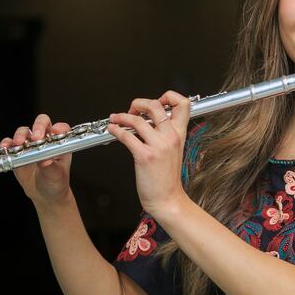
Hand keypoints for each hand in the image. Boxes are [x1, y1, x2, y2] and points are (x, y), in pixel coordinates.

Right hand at [0, 114, 72, 207]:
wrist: (44, 195)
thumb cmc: (56, 182)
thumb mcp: (56, 175)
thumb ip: (51, 167)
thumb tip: (45, 161)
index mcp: (59, 143)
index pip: (61, 129)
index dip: (59, 128)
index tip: (55, 132)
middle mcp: (45, 140)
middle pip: (42, 123)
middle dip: (38, 126)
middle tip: (35, 137)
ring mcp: (31, 145)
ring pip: (25, 132)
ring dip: (20, 135)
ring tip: (18, 143)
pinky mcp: (18, 152)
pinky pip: (11, 144)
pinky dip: (7, 144)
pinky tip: (5, 148)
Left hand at [107, 91, 190, 216]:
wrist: (167, 199)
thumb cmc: (167, 177)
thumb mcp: (174, 150)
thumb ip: (166, 133)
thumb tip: (149, 120)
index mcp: (180, 133)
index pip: (183, 103)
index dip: (168, 96)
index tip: (156, 101)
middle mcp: (171, 137)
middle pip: (155, 105)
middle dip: (139, 102)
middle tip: (132, 109)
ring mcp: (158, 146)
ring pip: (138, 120)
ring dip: (122, 116)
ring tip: (115, 119)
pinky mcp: (145, 156)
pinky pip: (127, 136)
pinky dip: (116, 130)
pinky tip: (112, 130)